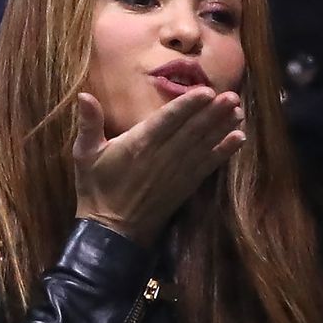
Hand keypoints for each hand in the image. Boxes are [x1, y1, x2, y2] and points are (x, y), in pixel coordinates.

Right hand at [73, 88, 245, 244]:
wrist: (112, 231)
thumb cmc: (97, 188)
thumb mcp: (85, 154)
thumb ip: (88, 123)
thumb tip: (83, 95)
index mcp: (139, 144)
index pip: (167, 120)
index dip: (188, 106)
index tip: (207, 91)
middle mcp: (162, 156)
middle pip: (192, 131)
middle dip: (213, 113)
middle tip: (233, 96)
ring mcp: (177, 172)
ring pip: (203, 145)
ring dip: (222, 128)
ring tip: (239, 111)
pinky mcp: (186, 186)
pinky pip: (208, 166)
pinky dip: (224, 152)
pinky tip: (238, 139)